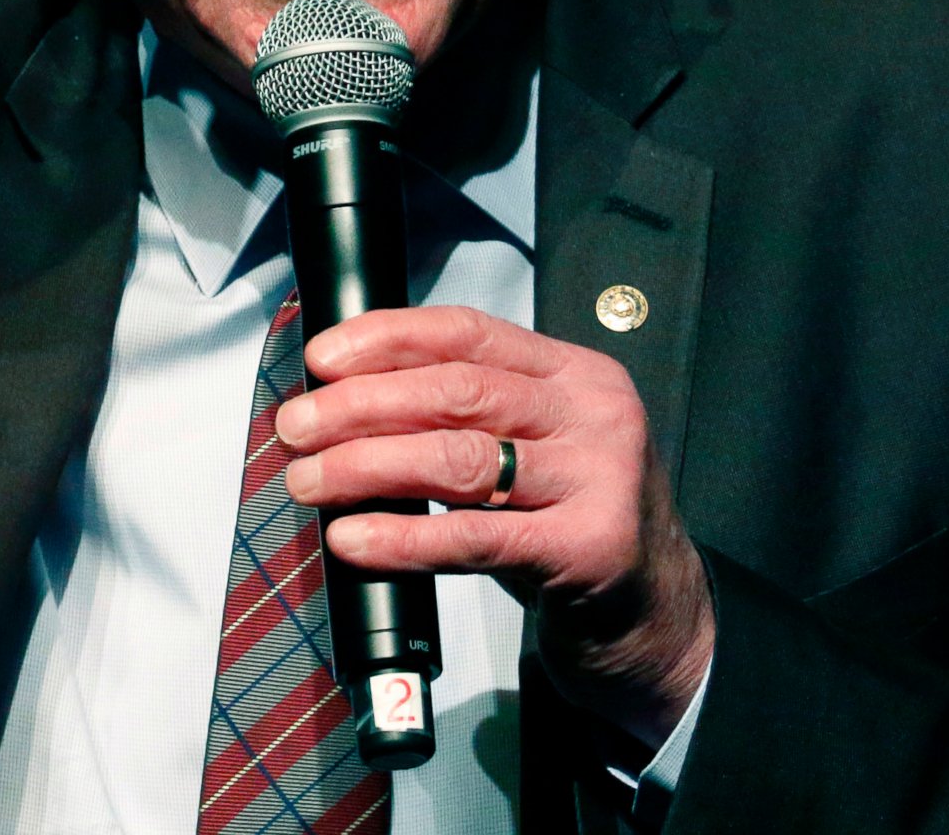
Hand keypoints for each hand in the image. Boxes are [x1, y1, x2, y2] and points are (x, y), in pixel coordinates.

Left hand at [276, 305, 714, 747]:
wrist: (654, 614)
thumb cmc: (568, 520)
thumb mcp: (530, 447)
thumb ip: (461, 416)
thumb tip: (339, 399)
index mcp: (573, 372)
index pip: (467, 333)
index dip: (386, 339)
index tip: (320, 358)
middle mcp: (592, 414)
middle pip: (455, 392)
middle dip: (359, 406)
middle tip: (295, 428)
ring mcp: (598, 479)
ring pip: (458, 458)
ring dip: (366, 466)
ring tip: (307, 481)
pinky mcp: (588, 548)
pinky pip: (475, 537)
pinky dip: (403, 537)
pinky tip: (353, 539)